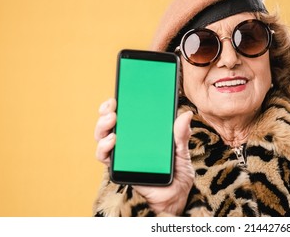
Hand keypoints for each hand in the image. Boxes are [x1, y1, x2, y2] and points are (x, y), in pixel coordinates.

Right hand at [94, 98, 194, 215]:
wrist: (175, 198)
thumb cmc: (177, 173)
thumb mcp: (182, 151)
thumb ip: (181, 134)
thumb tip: (186, 114)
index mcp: (143, 132)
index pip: (128, 113)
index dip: (120, 101)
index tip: (121, 91)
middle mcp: (129, 141)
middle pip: (111, 122)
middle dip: (107, 111)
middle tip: (112, 106)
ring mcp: (122, 154)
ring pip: (103, 136)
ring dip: (103, 126)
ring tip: (111, 120)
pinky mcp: (119, 168)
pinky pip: (106, 157)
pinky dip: (105, 147)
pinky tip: (113, 140)